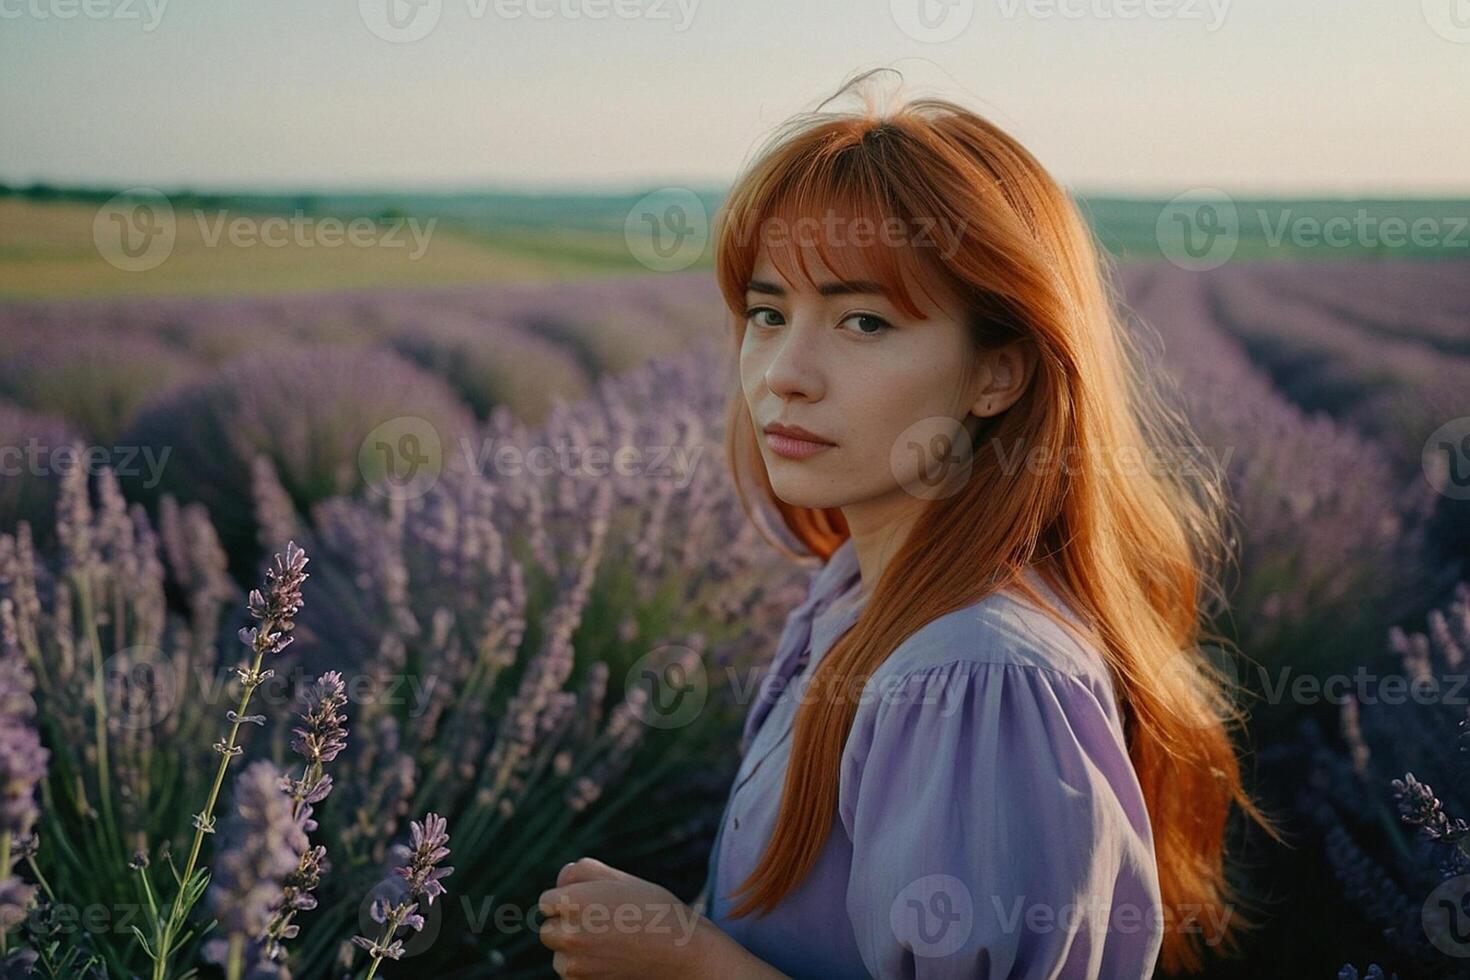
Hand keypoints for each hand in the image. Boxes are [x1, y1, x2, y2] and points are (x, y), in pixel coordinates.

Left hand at [537, 856, 710, 978]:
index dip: (568, 900)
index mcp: (573, 902)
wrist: (679, 951)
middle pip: (547, 930)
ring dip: (572, 950)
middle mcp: (568, 934)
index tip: (590, 904)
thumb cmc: (652, 908)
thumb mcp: (619, 879)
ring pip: (558, 955)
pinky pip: (571, 974)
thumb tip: (559, 881)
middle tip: (599, 923)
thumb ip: (583, 871)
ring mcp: (574, 964)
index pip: (546, 902)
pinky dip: (583, 968)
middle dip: (565, 926)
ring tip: (607, 942)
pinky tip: (609, 958)